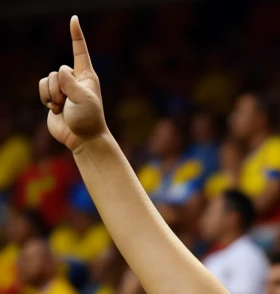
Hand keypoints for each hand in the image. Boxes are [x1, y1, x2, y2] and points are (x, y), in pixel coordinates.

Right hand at [38, 17, 106, 151]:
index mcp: (87, 75)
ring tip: (63, 107)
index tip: (74, 19)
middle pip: (59, 70)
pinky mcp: (53, 97)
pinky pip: (42, 87)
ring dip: (53, 94)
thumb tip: (59, 75)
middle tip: (70, 103)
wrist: (82, 139)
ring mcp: (63, 88)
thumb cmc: (88, 119)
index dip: (76, 35)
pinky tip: (55, 109)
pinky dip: (46, 98)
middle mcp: (75, 79)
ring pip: (49, 79)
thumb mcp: (83, 99)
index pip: (80, 51)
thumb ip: (70, 83)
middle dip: (62, 88)